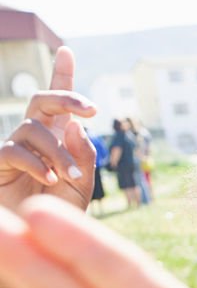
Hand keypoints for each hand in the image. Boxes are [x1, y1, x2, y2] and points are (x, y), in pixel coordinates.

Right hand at [0, 47, 96, 210]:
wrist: (41, 237)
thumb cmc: (60, 210)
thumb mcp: (82, 184)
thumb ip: (84, 156)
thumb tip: (75, 123)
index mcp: (58, 136)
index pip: (58, 103)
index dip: (60, 75)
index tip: (66, 51)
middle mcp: (34, 136)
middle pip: (42, 100)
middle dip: (66, 97)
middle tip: (91, 110)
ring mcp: (14, 147)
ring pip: (34, 129)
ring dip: (58, 151)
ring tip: (70, 176)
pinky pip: (15, 152)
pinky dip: (37, 164)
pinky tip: (51, 179)